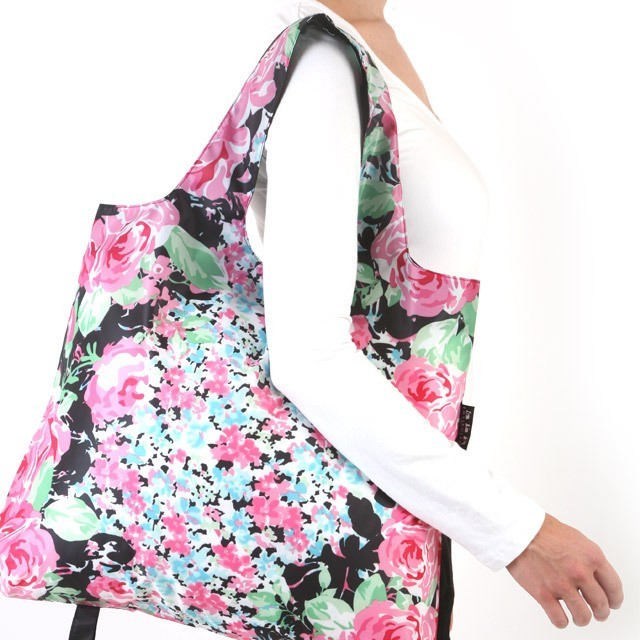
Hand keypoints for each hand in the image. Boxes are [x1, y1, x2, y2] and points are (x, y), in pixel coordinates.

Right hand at [506, 512, 623, 627]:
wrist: (516, 529)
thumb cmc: (542, 530)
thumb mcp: (576, 539)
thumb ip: (588, 559)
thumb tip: (595, 578)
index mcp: (592, 557)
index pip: (614, 588)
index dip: (614, 599)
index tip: (612, 603)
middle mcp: (580, 572)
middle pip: (601, 605)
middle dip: (600, 612)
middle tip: (597, 613)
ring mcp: (562, 584)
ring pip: (583, 617)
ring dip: (582, 619)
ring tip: (577, 616)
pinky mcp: (543, 594)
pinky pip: (560, 620)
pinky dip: (561, 621)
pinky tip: (558, 614)